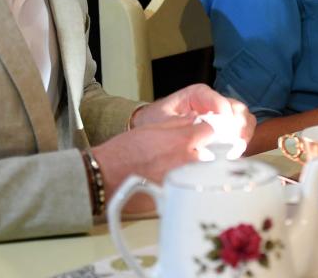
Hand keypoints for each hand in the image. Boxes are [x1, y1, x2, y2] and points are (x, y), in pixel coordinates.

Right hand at [93, 116, 213, 211]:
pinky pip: (189, 188)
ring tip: (179, 168)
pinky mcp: (178, 197)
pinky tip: (172, 181)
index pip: (211, 131)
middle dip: (204, 151)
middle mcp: (188, 161)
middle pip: (211, 154)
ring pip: (202, 173)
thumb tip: (194, 119)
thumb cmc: (124, 152)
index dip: (206, 131)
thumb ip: (178, 123)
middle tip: (190, 152)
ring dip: (197, 169)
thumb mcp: (152, 128)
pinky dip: (185, 184)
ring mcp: (184, 181)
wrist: (106, 177)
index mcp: (183, 141)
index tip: (202, 133)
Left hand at [132, 83, 254, 143]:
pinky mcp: (222, 129)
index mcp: (198, 94)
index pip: (218, 99)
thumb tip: (196, 124)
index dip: (224, 111)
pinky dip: (240, 142)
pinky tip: (234, 153)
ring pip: (243, 119)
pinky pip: (239, 132)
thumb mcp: (162, 119)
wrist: (150, 126)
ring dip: (244, 133)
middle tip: (237, 140)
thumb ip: (178, 122)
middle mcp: (213, 102)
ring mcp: (220, 116)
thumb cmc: (156, 119)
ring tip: (238, 148)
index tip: (226, 126)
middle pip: (237, 108)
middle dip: (240, 124)